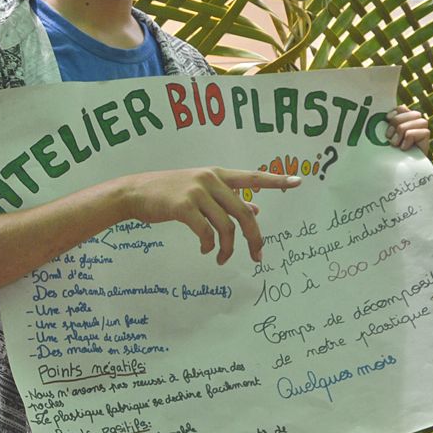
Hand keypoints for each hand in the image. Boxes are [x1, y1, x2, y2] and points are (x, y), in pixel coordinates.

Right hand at [117, 168, 300, 264]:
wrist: (134, 192)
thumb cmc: (168, 192)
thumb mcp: (200, 190)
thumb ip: (227, 198)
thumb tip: (255, 208)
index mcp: (217, 174)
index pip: (253, 176)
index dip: (276, 180)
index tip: (298, 181)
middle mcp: (210, 180)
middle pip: (244, 211)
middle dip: (254, 237)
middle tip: (258, 255)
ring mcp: (196, 192)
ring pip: (226, 225)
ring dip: (228, 247)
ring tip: (223, 258)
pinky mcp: (182, 207)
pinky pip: (206, 232)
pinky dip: (210, 245)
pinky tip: (206, 250)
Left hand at [387, 105, 431, 150]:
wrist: (401, 170)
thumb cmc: (390, 153)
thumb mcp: (386, 137)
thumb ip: (387, 126)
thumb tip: (384, 116)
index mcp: (405, 119)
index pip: (402, 108)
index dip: (394, 112)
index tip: (386, 119)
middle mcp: (415, 122)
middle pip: (408, 113)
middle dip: (396, 123)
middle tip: (389, 137)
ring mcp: (422, 129)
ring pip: (415, 121)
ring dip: (402, 132)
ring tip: (396, 144)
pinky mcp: (426, 137)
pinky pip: (416, 132)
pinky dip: (408, 140)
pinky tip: (404, 148)